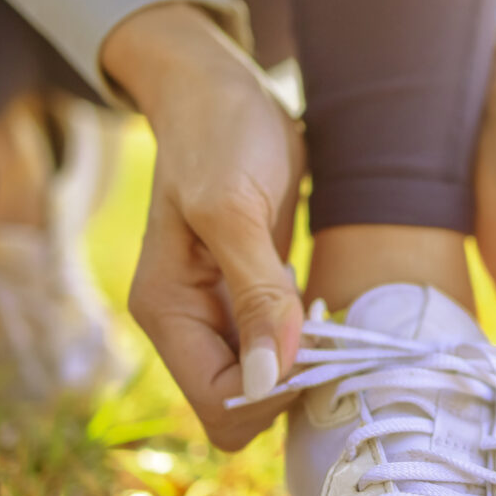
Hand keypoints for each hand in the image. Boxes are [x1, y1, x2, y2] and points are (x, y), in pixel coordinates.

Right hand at [105, 2, 306, 449]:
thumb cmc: (221, 134)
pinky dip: (307, 343)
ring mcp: (216, 313)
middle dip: (291, 385)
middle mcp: (186, 323)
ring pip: (264, 384)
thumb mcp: (235, 209)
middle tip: (329, 333)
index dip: (274, 393)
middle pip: (241, 406)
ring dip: (303, 366)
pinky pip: (279, 352)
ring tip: (328, 318)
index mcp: (166, 311)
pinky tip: (323, 307)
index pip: (219, 405)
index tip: (317, 347)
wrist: (220, 90)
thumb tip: (269, 378)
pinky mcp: (247, 298)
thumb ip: (255, 294)